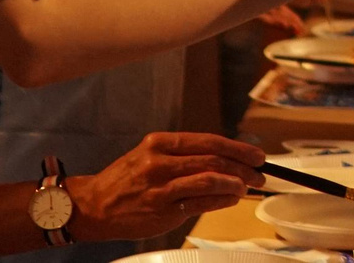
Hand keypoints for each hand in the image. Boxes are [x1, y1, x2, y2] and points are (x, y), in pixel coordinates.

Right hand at [68, 130, 267, 240]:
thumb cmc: (125, 180)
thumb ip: (184, 156)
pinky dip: (221, 199)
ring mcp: (161, 188)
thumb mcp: (150, 156)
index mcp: (159, 143)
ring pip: (209, 179)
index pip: (209, 141)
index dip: (237, 147)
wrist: (93, 206)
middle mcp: (160, 162)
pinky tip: (231, 198)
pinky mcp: (163, 211)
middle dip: (243, 165)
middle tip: (260, 171)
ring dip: (236, 182)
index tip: (255, 153)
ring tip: (248, 186)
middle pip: (213, 159)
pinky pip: (200, 203)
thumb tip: (224, 159)